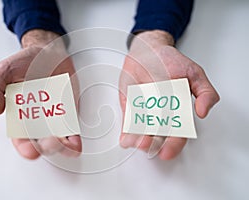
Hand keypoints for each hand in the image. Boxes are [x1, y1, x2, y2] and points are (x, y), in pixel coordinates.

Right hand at [0, 30, 81, 158]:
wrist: (49, 52)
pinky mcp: (69, 112)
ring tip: (66, 144)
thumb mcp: (4, 70)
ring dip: (64, 146)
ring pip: (59, 139)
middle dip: (47, 147)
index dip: (25, 147)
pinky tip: (76, 142)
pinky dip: (75, 138)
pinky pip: (72, 128)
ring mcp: (55, 116)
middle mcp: (38, 119)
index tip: (31, 151)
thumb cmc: (26, 62)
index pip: (21, 138)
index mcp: (19, 114)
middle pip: (42, 142)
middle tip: (51, 142)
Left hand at [119, 30, 219, 159]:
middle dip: (152, 144)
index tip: (167, 151)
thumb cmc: (170, 61)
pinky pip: (127, 121)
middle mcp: (160, 115)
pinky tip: (125, 138)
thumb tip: (203, 112)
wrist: (147, 51)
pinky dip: (126, 131)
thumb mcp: (193, 73)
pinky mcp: (129, 107)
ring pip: (141, 132)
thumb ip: (204, 92)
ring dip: (138, 140)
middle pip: (158, 137)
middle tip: (147, 145)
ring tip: (135, 141)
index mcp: (177, 111)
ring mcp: (144, 112)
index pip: (178, 134)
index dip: (173, 145)